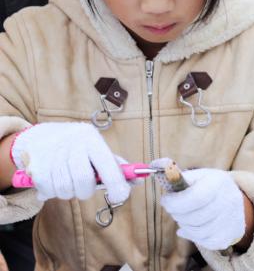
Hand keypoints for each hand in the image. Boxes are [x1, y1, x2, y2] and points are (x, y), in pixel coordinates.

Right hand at [10, 122, 129, 202]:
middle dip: (86, 191)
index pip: (107, 165)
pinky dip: (54, 192)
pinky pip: (49, 191)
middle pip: (83, 181)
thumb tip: (139, 181)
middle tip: (85, 188)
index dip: (116, 184)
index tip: (120, 196)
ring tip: (69, 181)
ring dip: (70, 192)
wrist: (40, 137)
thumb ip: (116, 166)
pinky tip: (55, 181)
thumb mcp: (97, 149)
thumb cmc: (77, 147)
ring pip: (66, 189)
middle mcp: (71, 144)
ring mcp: (52, 154)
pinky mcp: (35, 166)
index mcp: (91, 138)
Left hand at [160, 168, 245, 249]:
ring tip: (184, 216)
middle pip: (195, 217)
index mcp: (219, 182)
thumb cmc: (209, 186)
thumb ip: (176, 173)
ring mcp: (230, 220)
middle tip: (174, 208)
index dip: (176, 202)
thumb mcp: (198, 175)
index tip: (165, 200)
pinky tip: (191, 228)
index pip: (197, 198)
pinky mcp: (228, 236)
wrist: (235, 199)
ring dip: (184, 225)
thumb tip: (154, 165)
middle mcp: (228, 201)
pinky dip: (193, 236)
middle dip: (177, 214)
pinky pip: (204, 242)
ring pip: (198, 232)